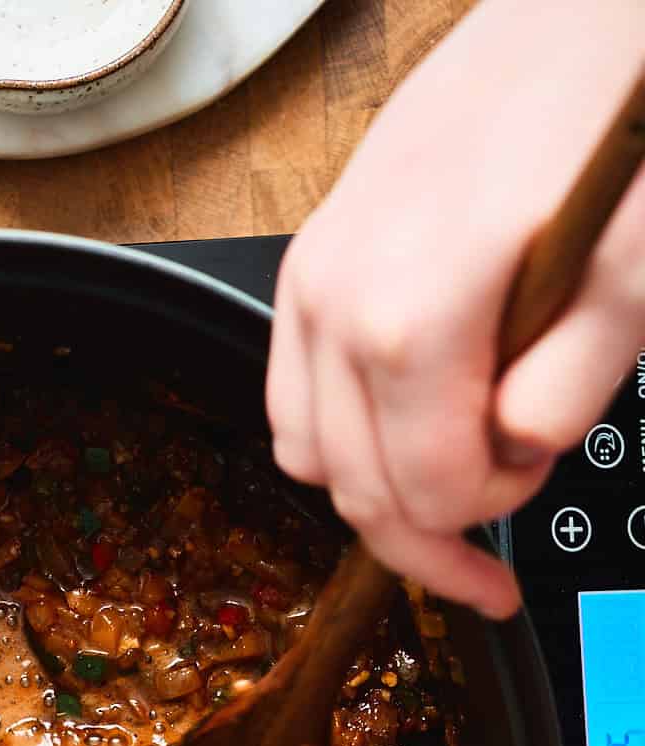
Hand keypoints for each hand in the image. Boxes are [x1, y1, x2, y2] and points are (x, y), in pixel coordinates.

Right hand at [267, 0, 644, 617]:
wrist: (578, 10)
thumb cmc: (613, 126)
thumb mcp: (631, 279)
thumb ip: (565, 396)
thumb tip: (513, 454)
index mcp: (411, 322)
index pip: (422, 496)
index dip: (484, 520)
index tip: (531, 489)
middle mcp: (339, 304)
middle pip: (355, 491)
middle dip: (432, 525)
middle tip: (492, 536)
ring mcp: (313, 277)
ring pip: (309, 455)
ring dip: (378, 483)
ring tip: (449, 459)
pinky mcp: (309, 256)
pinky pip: (291, 393)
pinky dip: (340, 430)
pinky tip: (400, 414)